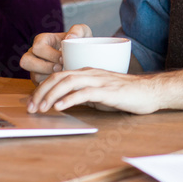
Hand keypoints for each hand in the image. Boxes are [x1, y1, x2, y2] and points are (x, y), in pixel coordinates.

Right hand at [19, 23, 92, 83]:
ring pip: (32, 75)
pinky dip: (50, 86)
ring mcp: (35, 68)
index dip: (50, 55)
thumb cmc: (80, 43)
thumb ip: (78, 30)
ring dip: (47, 77)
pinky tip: (60, 83)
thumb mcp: (82, 32)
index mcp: (42, 40)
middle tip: (59, 68)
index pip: (38, 47)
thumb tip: (69, 38)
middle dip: (44, 67)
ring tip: (61, 76)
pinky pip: (39, 86)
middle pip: (26, 61)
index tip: (64, 59)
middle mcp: (34, 54)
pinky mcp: (39, 80)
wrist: (85, 57)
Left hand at [26, 68, 158, 114]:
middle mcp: (91, 73)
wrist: (151, 91)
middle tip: (31, 108)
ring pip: (68, 82)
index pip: (59, 76)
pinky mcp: (108, 91)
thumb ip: (85, 94)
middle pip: (59, 77)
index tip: (32, 103)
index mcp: (88, 72)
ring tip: (42, 108)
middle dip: (41, 92)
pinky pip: (85, 92)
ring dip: (51, 96)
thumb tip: (66, 101)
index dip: (42, 89)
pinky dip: (70, 99)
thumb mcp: (101, 93)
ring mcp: (100, 80)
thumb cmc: (128, 94)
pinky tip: (60, 107)